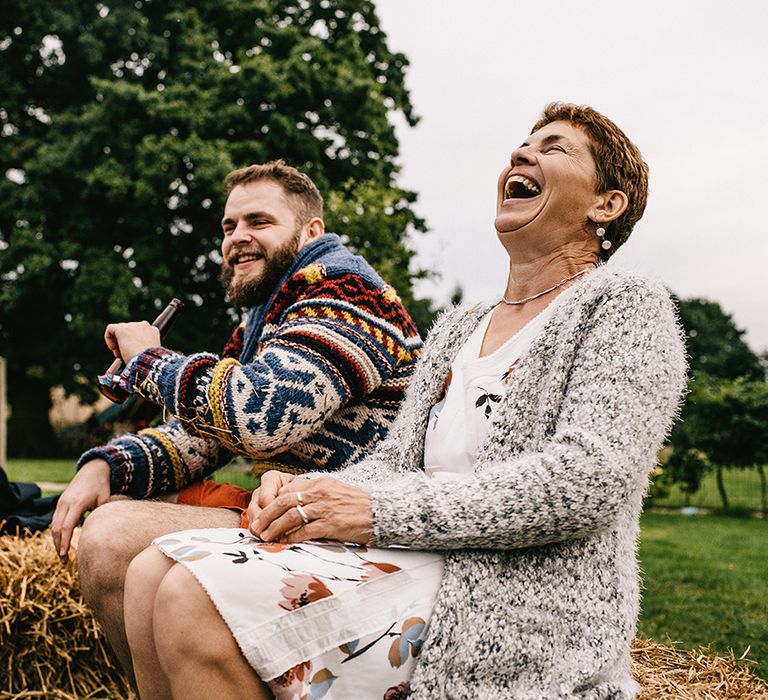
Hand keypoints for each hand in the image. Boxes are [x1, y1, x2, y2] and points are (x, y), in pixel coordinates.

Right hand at [51, 459, 110, 562]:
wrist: (92, 469)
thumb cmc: (101, 485)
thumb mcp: (105, 499)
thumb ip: (101, 514)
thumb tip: (101, 532)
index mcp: (76, 503)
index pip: (67, 526)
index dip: (65, 542)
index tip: (65, 555)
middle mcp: (65, 504)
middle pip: (56, 529)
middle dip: (58, 546)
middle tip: (64, 561)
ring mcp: (61, 503)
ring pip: (53, 526)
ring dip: (56, 541)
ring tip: (62, 555)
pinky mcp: (60, 504)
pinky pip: (55, 521)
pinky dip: (57, 533)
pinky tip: (62, 543)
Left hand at [104, 321, 160, 363]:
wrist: (147, 362)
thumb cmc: (148, 362)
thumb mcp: (148, 353)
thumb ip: (142, 347)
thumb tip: (132, 350)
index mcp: (153, 331)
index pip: (140, 333)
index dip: (134, 343)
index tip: (132, 353)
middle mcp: (144, 326)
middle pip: (129, 331)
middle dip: (126, 342)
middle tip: (124, 355)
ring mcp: (133, 326)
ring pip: (120, 331)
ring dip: (118, 342)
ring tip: (119, 354)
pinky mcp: (122, 329)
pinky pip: (111, 329)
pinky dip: (109, 338)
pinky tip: (113, 348)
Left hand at [253, 476, 372, 544]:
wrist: (383, 512)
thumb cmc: (359, 505)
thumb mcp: (336, 492)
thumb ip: (316, 495)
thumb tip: (295, 505)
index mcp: (320, 483)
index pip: (288, 489)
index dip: (271, 502)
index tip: (262, 513)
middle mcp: (321, 492)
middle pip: (284, 501)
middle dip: (266, 515)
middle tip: (256, 526)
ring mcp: (326, 508)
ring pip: (290, 516)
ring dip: (274, 527)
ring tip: (265, 536)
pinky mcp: (332, 524)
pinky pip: (305, 531)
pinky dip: (292, 538)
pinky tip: (284, 543)